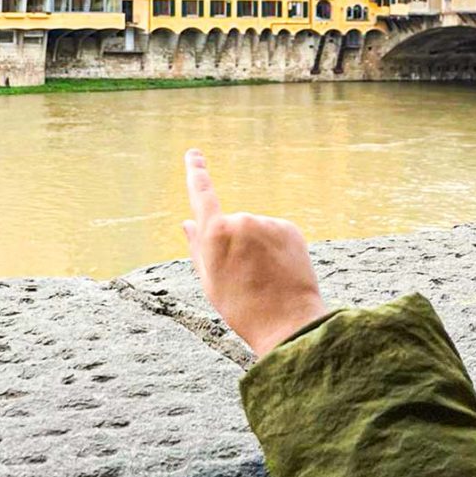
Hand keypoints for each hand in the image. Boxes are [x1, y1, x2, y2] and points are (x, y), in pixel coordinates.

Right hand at [182, 148, 328, 357]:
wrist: (287, 322)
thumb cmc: (241, 307)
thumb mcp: (210, 281)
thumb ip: (197, 247)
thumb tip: (186, 223)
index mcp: (215, 234)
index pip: (202, 194)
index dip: (196, 172)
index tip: (194, 154)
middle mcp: (242, 221)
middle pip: (232, 225)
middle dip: (235, 244)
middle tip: (243, 277)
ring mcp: (267, 223)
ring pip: (256, 231)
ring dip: (257, 248)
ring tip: (264, 278)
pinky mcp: (289, 228)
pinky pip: (276, 234)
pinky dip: (276, 249)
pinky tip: (280, 272)